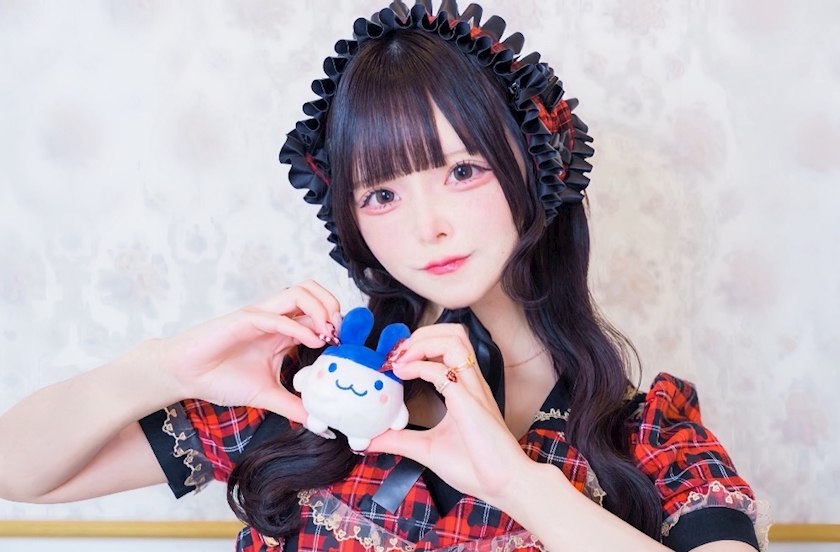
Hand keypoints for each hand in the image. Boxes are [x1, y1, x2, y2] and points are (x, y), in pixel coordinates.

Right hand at [153, 280, 340, 424]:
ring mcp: (261, 315)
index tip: (347, 347)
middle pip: (314, 291)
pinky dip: (299, 326)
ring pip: (300, 292)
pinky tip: (313, 341)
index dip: (338, 324)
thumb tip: (321, 426)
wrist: (185, 376)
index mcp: (283, 330)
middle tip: (340, 335)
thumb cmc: (220, 378)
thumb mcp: (267, 396)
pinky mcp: (244, 320)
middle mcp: (275, 317)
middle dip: (334, 308)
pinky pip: (277, 315)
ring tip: (329, 334)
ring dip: (321, 308)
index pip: (319, 311)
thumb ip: (294, 407)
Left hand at [367, 324, 533, 507]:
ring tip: (401, 359)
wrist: (505, 485)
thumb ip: (399, 440)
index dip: (421, 342)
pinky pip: (443, 371)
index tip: (396, 359)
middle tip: (399, 353)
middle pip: (454, 332)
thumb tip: (368, 441)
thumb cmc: (475, 466)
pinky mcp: (469, 404)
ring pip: (454, 340)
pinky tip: (403, 374)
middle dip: (422, 333)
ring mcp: (472, 390)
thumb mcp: (427, 449)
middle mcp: (471, 383)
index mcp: (466, 388)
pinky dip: (419, 365)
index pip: (449, 345)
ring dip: (422, 342)